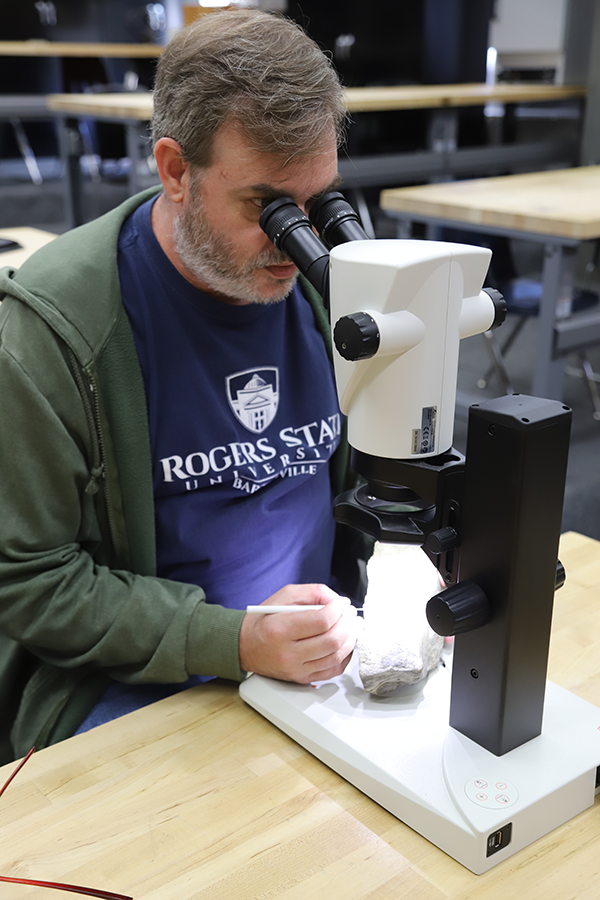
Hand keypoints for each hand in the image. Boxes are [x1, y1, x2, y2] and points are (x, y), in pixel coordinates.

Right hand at [239, 583, 359, 683]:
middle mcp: (288, 653)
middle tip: (351, 613)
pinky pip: (333, 670)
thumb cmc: (264, 620)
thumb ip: (312, 593)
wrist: (245, 646)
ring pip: (336, 656)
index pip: (321, 621)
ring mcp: (296, 669)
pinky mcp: (302, 678)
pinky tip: (345, 643)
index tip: (342, 603)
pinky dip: (345, 656)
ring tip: (352, 626)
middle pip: (332, 640)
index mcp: (280, 629)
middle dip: (348, 623)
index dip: (338, 610)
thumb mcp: (283, 596)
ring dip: (350, 639)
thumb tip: (337, 600)